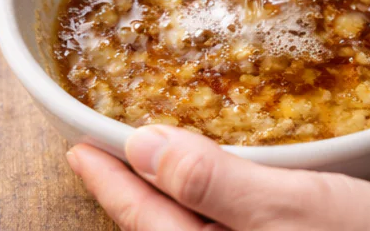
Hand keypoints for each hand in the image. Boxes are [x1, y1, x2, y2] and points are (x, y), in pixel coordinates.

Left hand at [66, 125, 369, 230]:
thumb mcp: (289, 210)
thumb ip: (214, 183)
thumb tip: (145, 148)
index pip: (145, 220)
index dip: (110, 181)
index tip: (79, 148)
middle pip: (162, 229)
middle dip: (131, 190)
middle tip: (103, 150)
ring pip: (192, 229)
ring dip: (168, 195)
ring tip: (148, 163)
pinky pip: (224, 228)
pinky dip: (208, 200)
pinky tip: (217, 181)